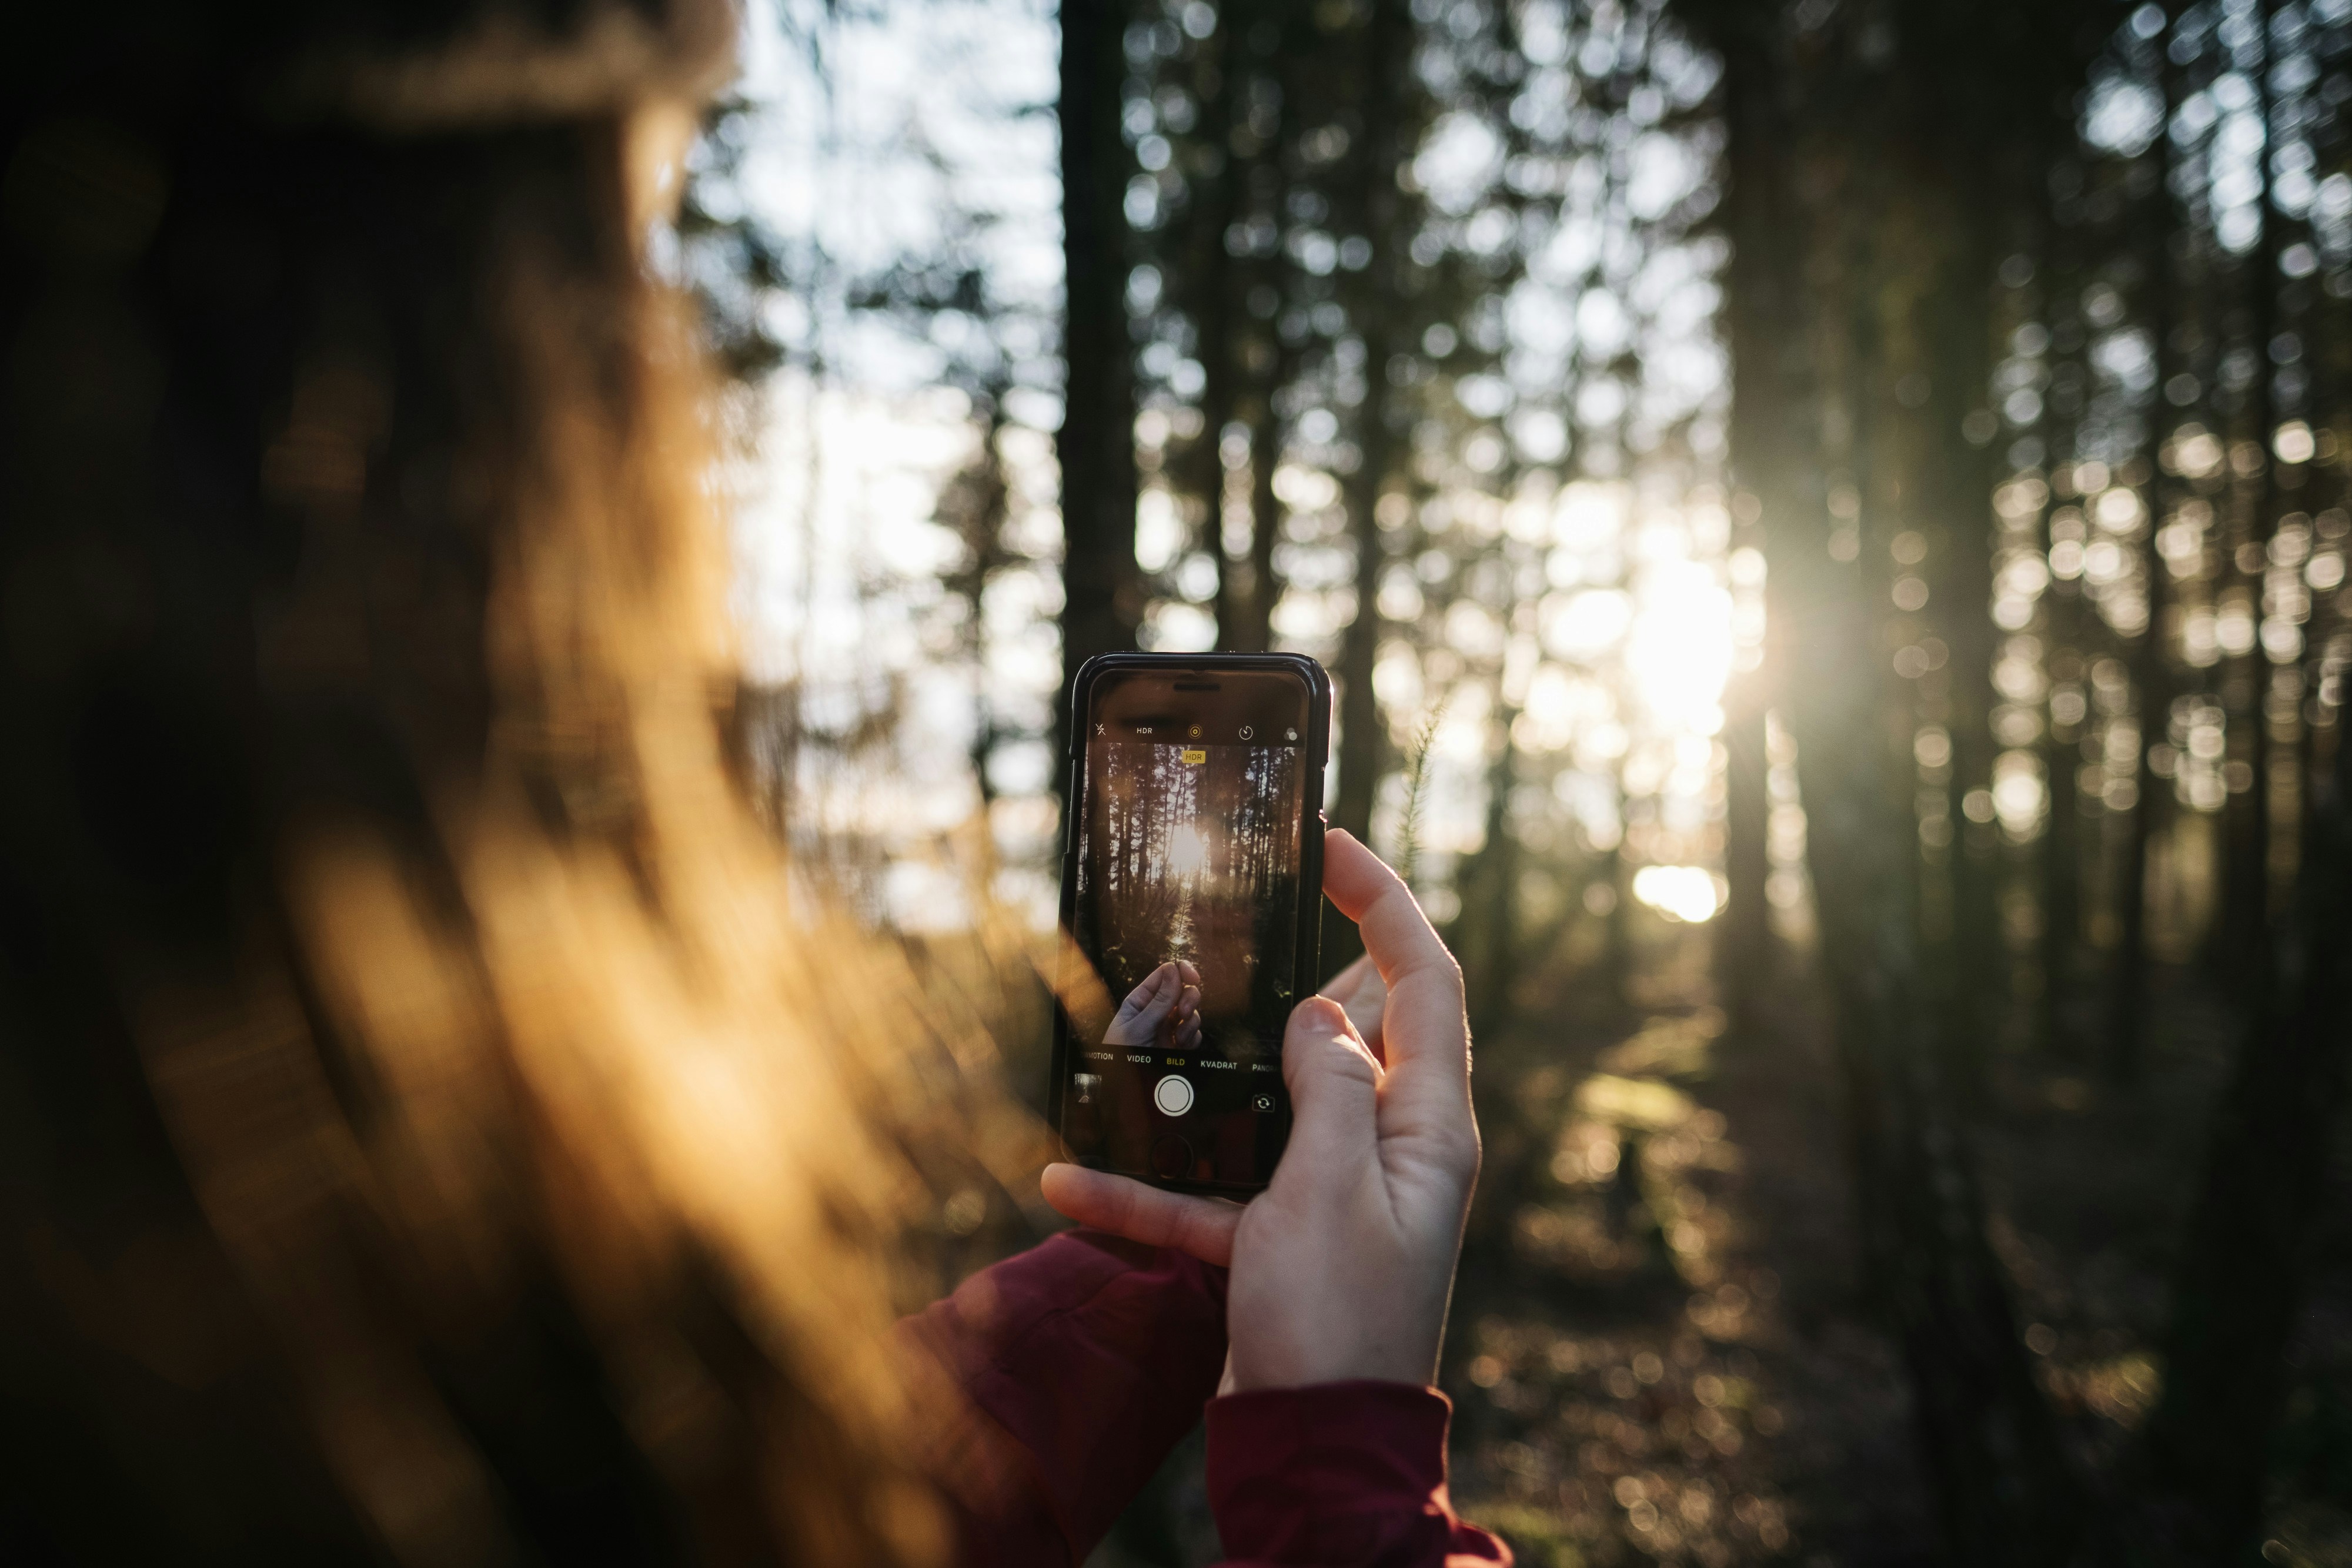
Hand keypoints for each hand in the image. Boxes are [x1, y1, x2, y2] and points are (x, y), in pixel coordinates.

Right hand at [1042, 829, 1478, 1391]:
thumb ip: (1331, 1087)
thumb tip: (1322, 1016)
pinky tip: (1069, 1182)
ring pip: (1267, 1105)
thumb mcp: (1332, 1190)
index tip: (1332, 847)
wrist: (1312, 1452)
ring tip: (1141, 1032)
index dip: (1385, 904)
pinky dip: (1151, 1189)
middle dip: (1286, 981)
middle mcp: (1387, 1147)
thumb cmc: (1338, 1326)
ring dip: (1198, 1088)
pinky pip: (1213, 1194)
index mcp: (1426, 1125)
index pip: (1423, 983)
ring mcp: (1333, 1193)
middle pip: (1348, 1030)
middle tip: (1231, 925)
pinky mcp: (1280, 1238)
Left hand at [1103, 960, 1201, 1051]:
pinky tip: (1182, 1046)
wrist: (1123, 1090)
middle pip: (1183, 990)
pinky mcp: (1177, 1043)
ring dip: (1191, 1022)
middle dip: (1189, 999)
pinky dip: (1193, 1037)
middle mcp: (1156, 1010)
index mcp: (1141, 1000)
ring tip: (1179, 1039)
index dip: (1181, 971)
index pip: (1165, 975)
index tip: (1193, 978)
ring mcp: (1168, 1027)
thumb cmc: (1120, 1055)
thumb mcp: (1137, 1027)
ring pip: (1191, 1012)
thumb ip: (1158, 1001)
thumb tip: (1174, 970)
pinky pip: (1194, 1032)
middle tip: (1183, 1014)